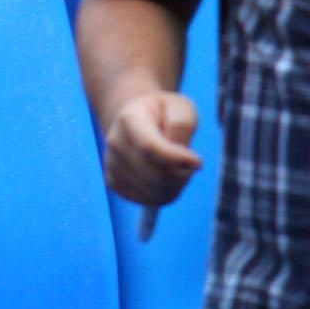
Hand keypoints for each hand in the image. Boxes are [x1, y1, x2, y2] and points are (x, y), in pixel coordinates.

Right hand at [104, 89, 202, 206]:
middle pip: (154, 173)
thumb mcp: (180, 108)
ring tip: (179, 168)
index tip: (197, 160)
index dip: (177, 159)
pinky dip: (166, 194)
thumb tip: (182, 157)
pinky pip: (148, 200)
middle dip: (182, 174)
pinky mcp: (114, 183)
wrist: (136, 120)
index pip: (150, 147)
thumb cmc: (164, 113)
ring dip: (176, 185)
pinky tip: (168, 178)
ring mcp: (112, 164)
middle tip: (191, 163)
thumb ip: (183, 126)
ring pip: (153, 191)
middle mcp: (115, 143)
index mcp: (128, 119)